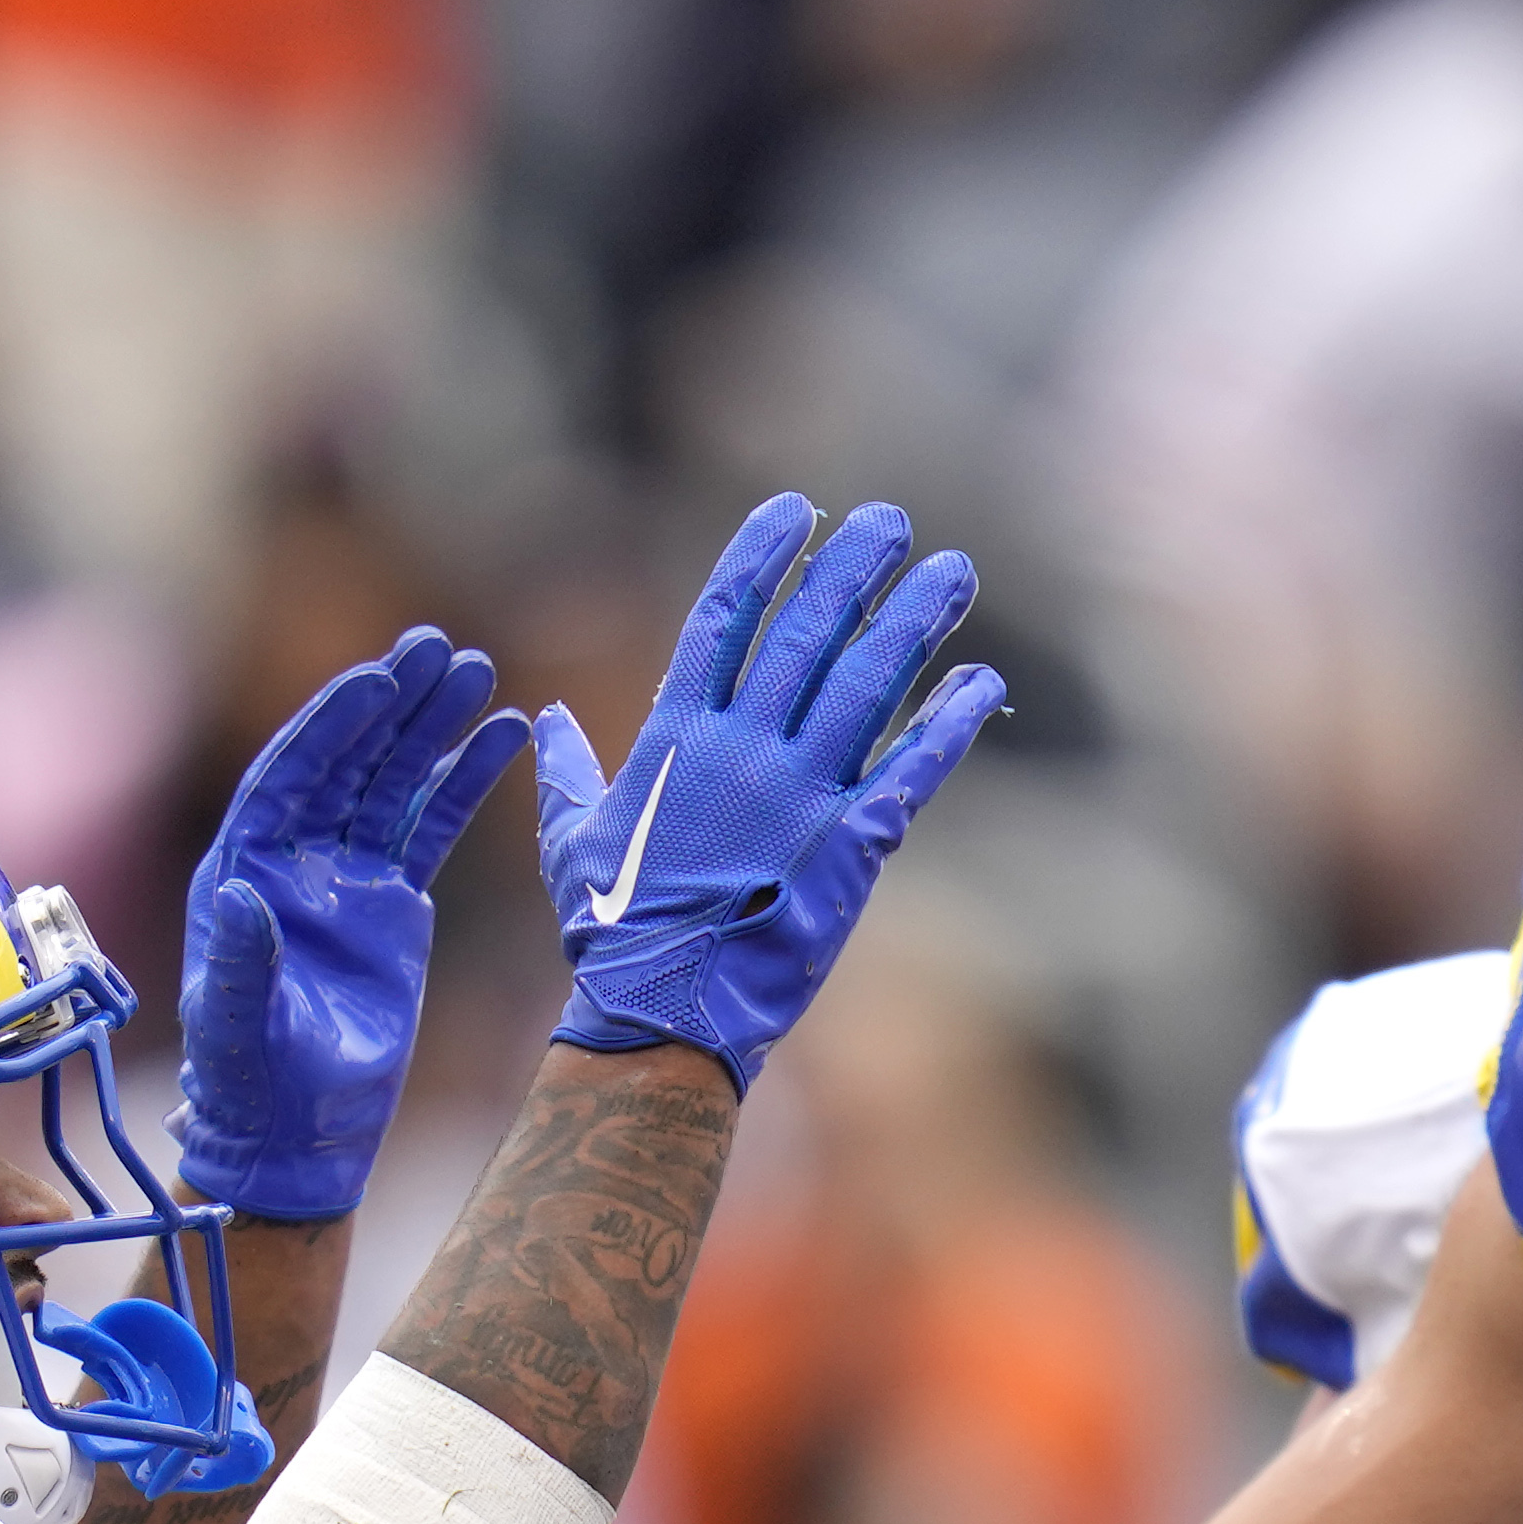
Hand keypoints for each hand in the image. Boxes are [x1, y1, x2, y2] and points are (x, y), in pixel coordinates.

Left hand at [173, 629, 531, 1223]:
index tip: (377, 681)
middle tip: (440, 650)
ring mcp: (346, 875)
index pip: (291, 777)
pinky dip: (464, 780)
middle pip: (348, 761)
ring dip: (434, 727)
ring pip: (393, 781)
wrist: (298, 1134)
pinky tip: (502, 735)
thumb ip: (239, 963)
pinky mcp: (392, 902)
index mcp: (245, 869)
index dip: (332, 727)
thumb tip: (240, 894)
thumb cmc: (254, 1085)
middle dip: (393, 705)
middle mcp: (294, 858)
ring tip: (480, 674)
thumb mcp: (240, 1028)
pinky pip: (430, 825)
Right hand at [536, 493, 1001, 1091]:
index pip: (724, 619)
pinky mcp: (852, 847)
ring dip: (915, 623)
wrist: (666, 1012)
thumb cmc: (612, 931)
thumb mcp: (571, 840)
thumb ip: (563, 771)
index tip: (797, 511)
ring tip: (953, 570)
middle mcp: (744, 751)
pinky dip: (948, 723)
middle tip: (889, 520)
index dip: (762, 558)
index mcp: (677, 737)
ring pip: (868, 686)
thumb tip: (543, 719)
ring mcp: (801, 795)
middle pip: (808, 635)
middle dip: (852, 570)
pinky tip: (979, 681)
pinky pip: (909, 770)